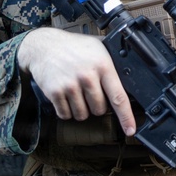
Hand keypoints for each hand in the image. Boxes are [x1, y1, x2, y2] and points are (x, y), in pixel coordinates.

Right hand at [17, 27, 135, 134]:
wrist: (45, 45)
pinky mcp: (55, 92)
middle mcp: (88, 77)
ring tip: (77, 93)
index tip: (130, 130)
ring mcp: (70, 85)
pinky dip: (66, 111)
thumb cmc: (74, 47)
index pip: (118, 97)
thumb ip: (111, 64)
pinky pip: (65, 115)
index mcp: (103, 66)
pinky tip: (66, 97)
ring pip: (82, 115)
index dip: (126, 116)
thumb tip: (128, 80)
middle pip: (99, 109)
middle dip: (97, 106)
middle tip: (89, 92)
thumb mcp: (98, 47)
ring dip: (81, 110)